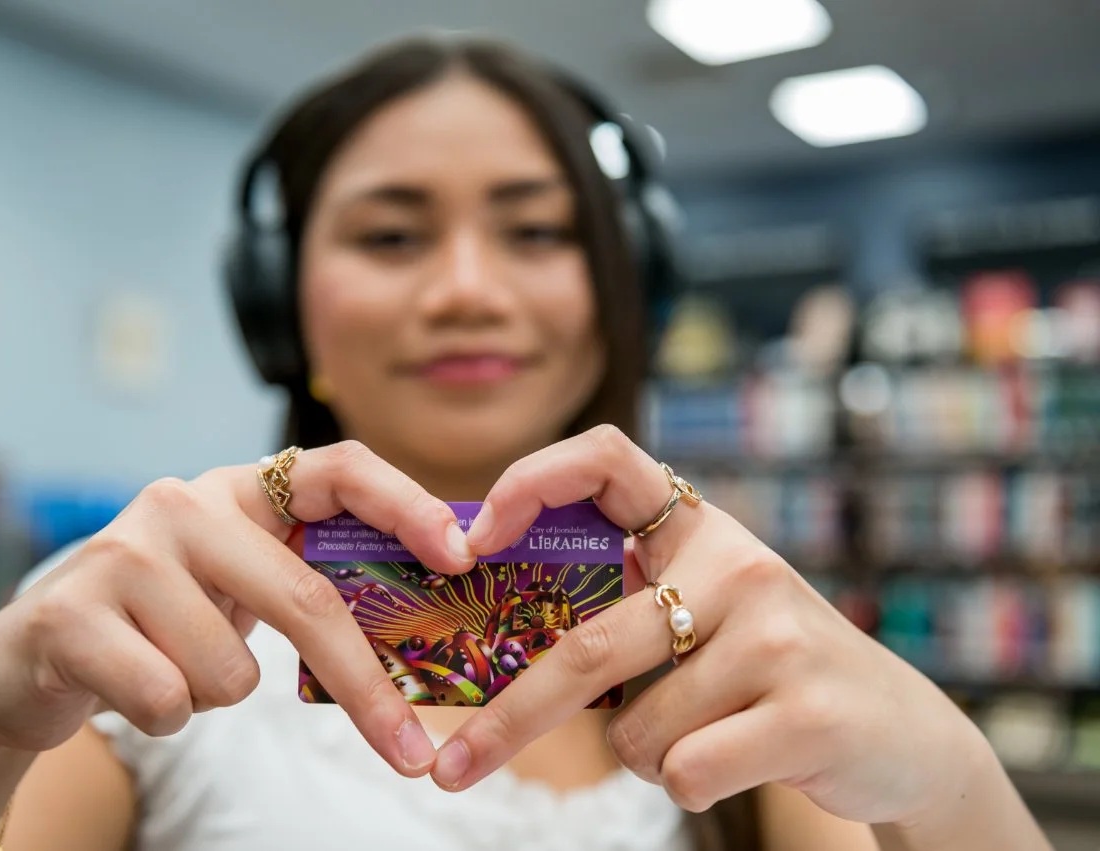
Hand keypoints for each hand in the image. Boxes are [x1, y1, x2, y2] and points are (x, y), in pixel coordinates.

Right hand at [0, 441, 473, 776]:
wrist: (29, 659)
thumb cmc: (161, 621)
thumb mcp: (237, 581)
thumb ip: (307, 576)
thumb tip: (430, 599)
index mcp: (238, 490)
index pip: (338, 468)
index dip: (406, 503)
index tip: (461, 555)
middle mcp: (183, 504)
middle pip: (306, 597)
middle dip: (365, 687)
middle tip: (409, 753)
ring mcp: (123, 553)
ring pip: (234, 672)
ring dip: (216, 696)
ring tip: (170, 667)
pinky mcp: (70, 614)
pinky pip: (170, 699)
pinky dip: (165, 718)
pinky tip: (130, 685)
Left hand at [432, 425, 995, 828]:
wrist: (899, 733)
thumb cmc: (767, 671)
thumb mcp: (706, 609)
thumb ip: (626, 605)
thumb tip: (493, 633)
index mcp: (702, 529)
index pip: (607, 456)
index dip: (530, 482)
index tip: (471, 545)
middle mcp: (739, 566)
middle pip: (587, 646)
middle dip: (511, 718)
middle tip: (453, 767)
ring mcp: (775, 636)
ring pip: (635, 731)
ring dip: (643, 755)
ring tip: (703, 735)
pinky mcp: (805, 712)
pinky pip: (682, 770)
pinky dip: (685, 784)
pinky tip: (735, 761)